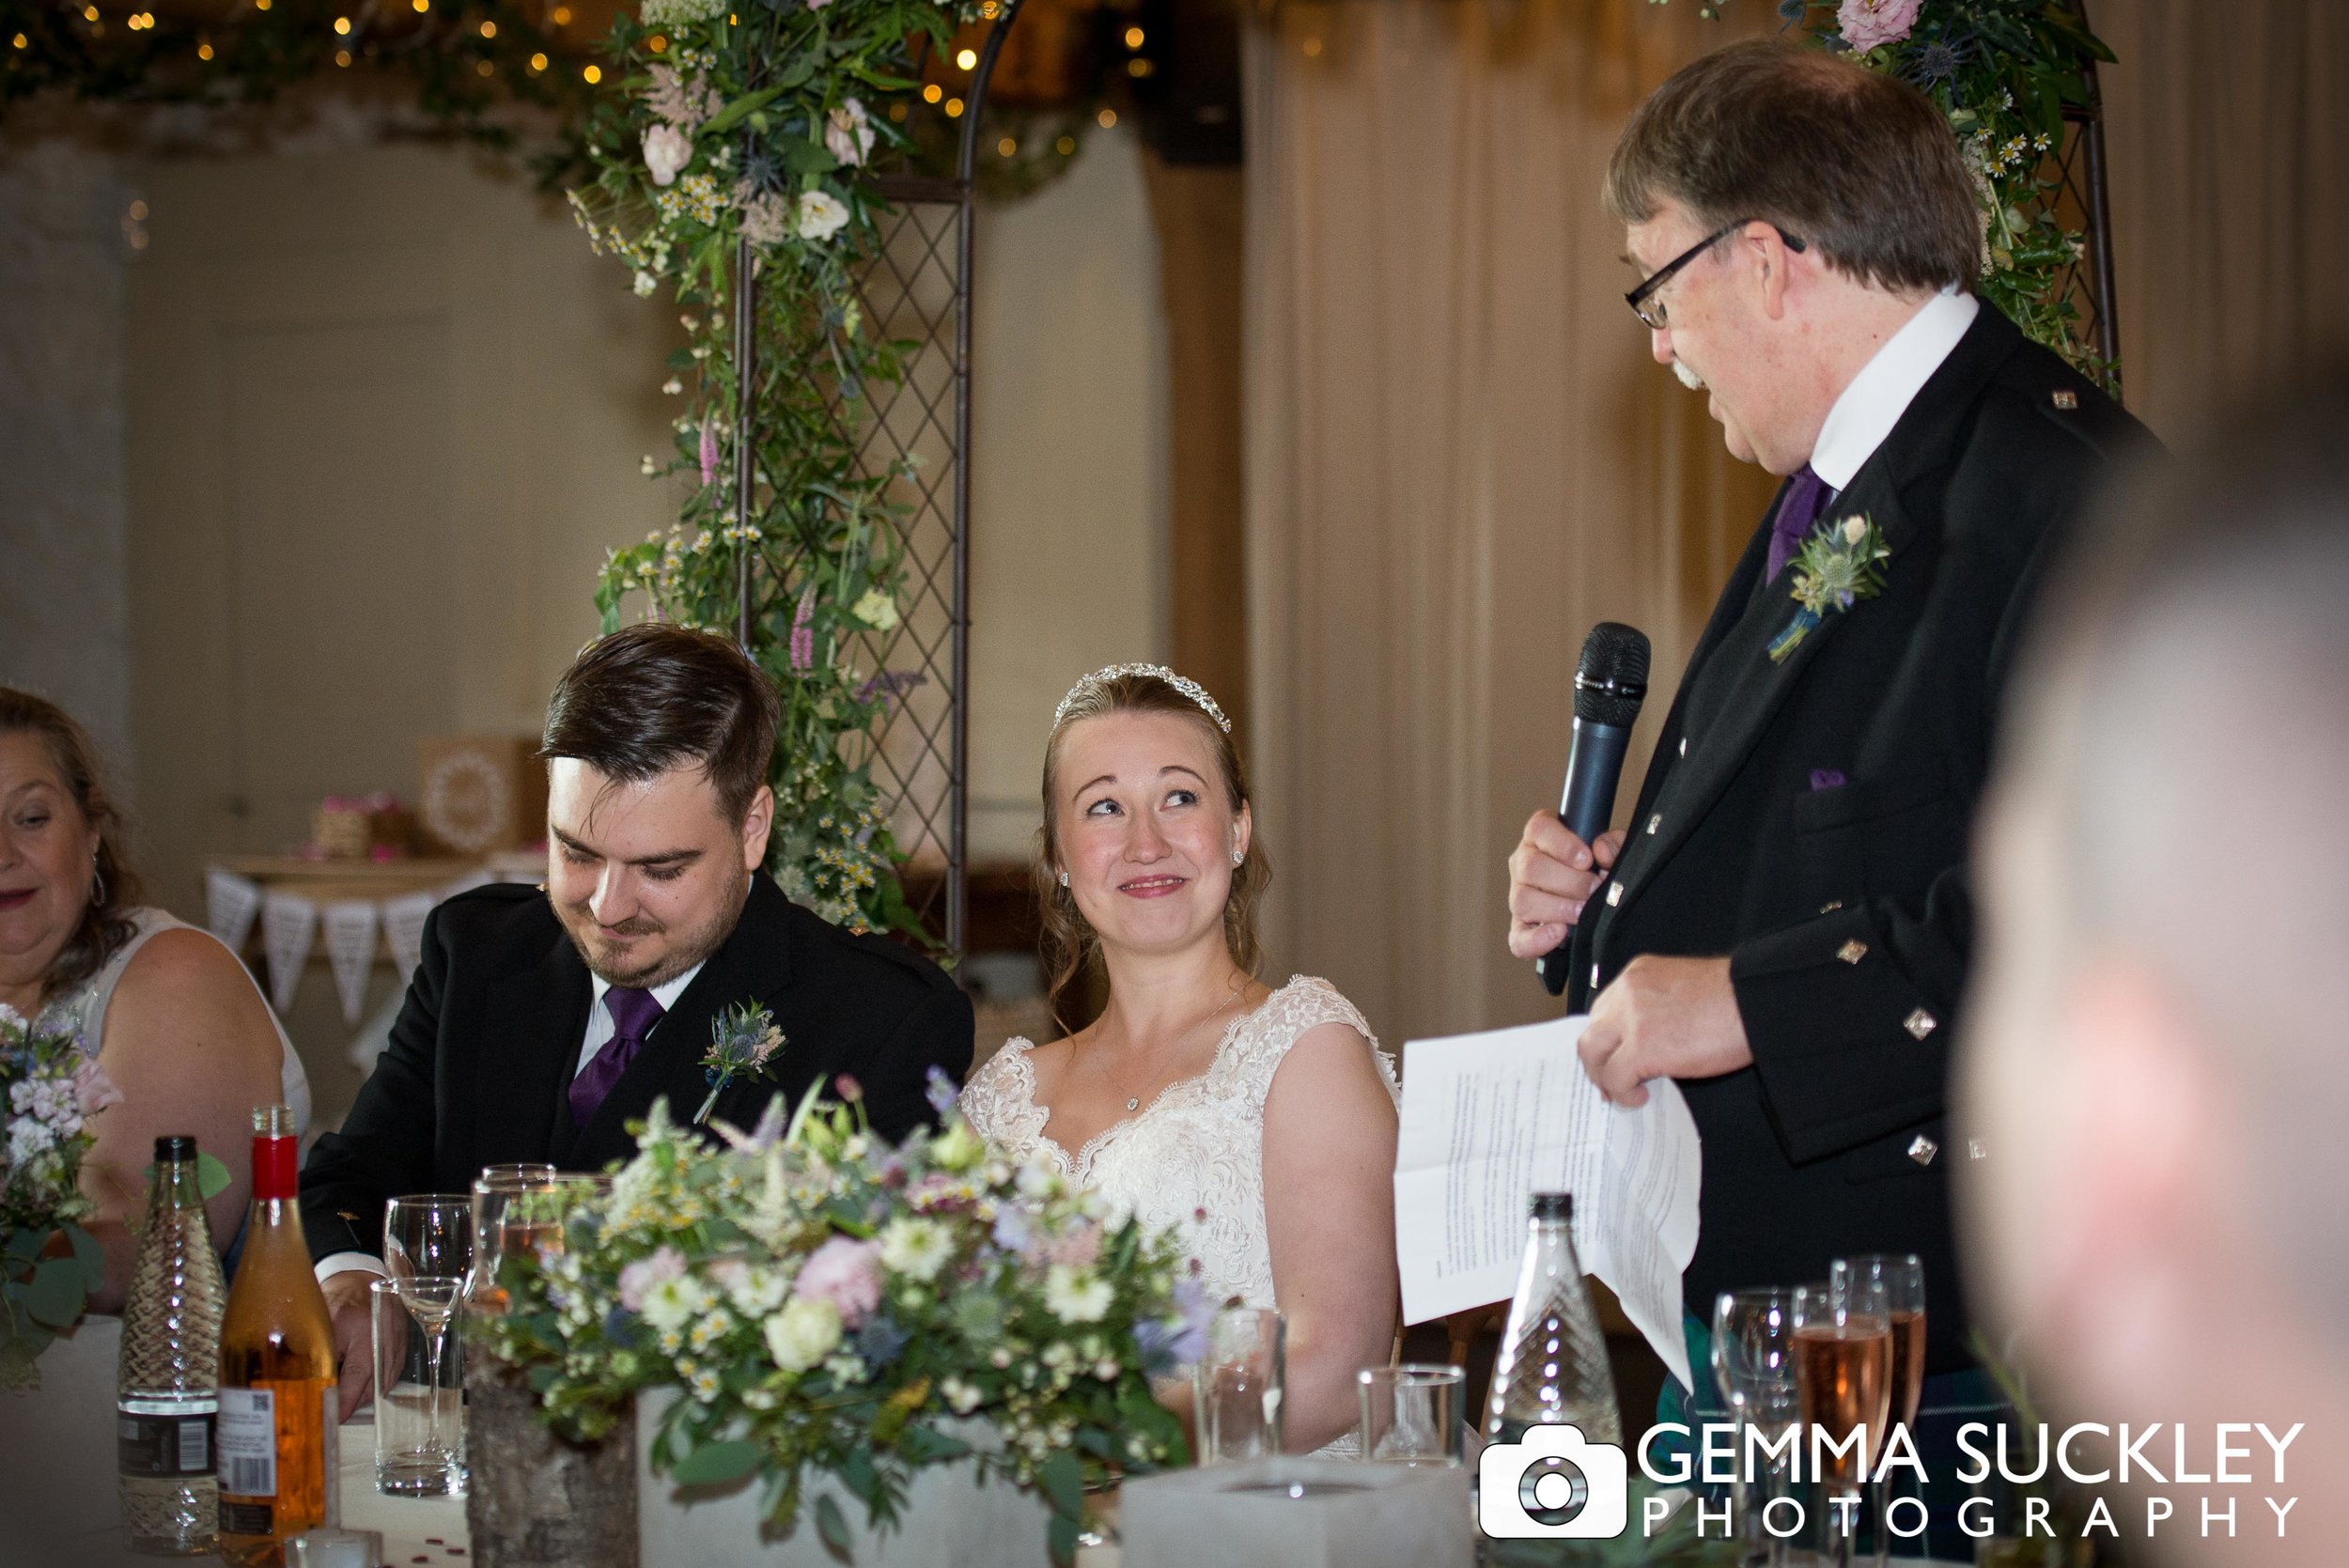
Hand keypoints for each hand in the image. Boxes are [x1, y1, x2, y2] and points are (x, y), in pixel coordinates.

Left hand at [323, 1270, 384, 1419]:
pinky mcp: (403, 1345)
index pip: (355, 1380)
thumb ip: (323, 1356)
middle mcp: (386, 1343)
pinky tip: (363, 1386)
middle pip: (372, 1388)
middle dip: (352, 1404)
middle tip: (333, 1412)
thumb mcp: (325, 1326)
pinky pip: (392, 1375)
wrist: (363, 1278)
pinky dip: (377, 1384)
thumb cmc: (340, 1299)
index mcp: (365, 1336)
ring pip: (383, 1385)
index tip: (332, 1419)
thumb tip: (316, 1386)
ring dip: (364, 1396)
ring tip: (345, 1402)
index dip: (343, 1403)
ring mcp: (398, 1345)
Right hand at [1506, 814, 1625, 959]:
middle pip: (1530, 867)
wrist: (1597, 893)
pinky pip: (1518, 939)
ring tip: (1583, 911)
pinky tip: (1559, 933)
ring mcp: (1518, 896)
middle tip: (1595, 888)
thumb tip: (1601, 851)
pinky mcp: (1521, 928)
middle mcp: (1523, 863)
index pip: (1538, 829)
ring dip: (1558, 908)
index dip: (1562, 844)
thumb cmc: (1601, 866)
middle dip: (1569, 881)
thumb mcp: (1612, 848)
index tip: (1587, 859)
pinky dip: (1537, 940)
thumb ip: (1613, 843)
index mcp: (1540, 836)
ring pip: (1522, 901)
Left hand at [1578, 955, 1750, 1105]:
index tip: (1614, 1056)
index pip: (1604, 1008)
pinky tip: (1639, 1097)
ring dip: (1603, 1077)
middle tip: (1610, 1080)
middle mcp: (1627, 991)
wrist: (1756, 1001)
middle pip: (1592, 1031)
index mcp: (1638, 974)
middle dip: (1597, 1060)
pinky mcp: (1641, 1047)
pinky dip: (1622, 1092)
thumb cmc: (1736, 997)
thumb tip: (1647, 1042)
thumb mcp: (1682, 990)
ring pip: (1592, 1054)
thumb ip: (1656, 1006)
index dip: (1608, 1038)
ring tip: (1621, 1092)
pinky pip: (1615, 1077)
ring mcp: (1630, 1019)